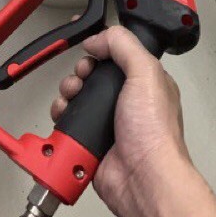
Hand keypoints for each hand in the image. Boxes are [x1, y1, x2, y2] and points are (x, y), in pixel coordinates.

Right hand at [50, 26, 189, 216]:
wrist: (141, 178)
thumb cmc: (154, 132)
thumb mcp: (145, 72)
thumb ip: (123, 45)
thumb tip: (97, 38)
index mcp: (145, 82)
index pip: (119, 54)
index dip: (102, 47)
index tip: (88, 44)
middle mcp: (127, 101)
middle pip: (93, 74)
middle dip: (81, 70)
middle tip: (82, 75)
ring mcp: (108, 122)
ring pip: (78, 95)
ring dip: (68, 91)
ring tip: (71, 95)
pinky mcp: (90, 140)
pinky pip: (68, 120)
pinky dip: (61, 114)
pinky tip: (63, 113)